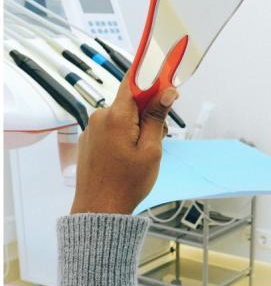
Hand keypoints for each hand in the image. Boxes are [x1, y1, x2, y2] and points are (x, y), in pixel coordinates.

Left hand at [70, 77, 177, 214]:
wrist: (99, 208)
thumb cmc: (127, 182)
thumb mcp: (151, 150)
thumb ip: (157, 118)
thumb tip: (166, 92)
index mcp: (116, 116)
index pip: (133, 81)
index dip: (152, 77)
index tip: (167, 80)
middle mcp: (100, 117)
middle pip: (131, 101)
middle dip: (148, 112)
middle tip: (159, 137)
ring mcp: (92, 128)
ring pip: (123, 116)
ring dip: (137, 126)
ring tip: (142, 153)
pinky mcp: (89, 139)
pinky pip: (112, 127)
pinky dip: (125, 134)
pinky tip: (129, 156)